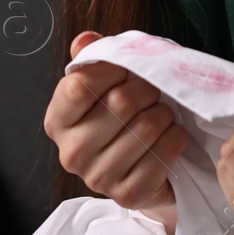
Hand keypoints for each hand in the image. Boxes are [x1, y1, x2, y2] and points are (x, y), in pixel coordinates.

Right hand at [42, 31, 187, 234]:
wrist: (141, 170)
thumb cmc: (120, 120)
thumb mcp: (103, 86)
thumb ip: (93, 60)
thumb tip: (85, 40)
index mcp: (58, 120)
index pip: (81, 84)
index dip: (113, 70)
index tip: (125, 72)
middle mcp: (71, 152)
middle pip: (121, 101)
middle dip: (147, 90)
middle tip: (153, 93)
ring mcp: (98, 178)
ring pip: (148, 126)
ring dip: (165, 114)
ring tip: (162, 115)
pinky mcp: (128, 194)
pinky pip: (165, 152)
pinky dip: (176, 138)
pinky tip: (169, 137)